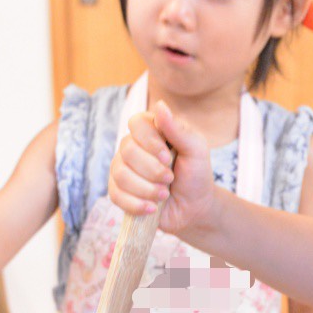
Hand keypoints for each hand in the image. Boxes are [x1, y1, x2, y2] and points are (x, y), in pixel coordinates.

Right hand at [110, 101, 217, 234]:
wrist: (194, 207)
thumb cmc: (196, 175)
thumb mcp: (196, 150)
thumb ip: (179, 130)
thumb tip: (160, 105)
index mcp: (152, 130)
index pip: (136, 123)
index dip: (149, 142)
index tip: (167, 157)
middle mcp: (133, 146)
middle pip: (127, 150)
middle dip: (152, 170)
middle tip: (170, 179)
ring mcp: (122, 168)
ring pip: (121, 174)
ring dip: (147, 189)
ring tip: (164, 194)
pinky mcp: (118, 191)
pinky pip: (115, 195)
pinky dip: (137, 204)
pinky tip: (152, 207)